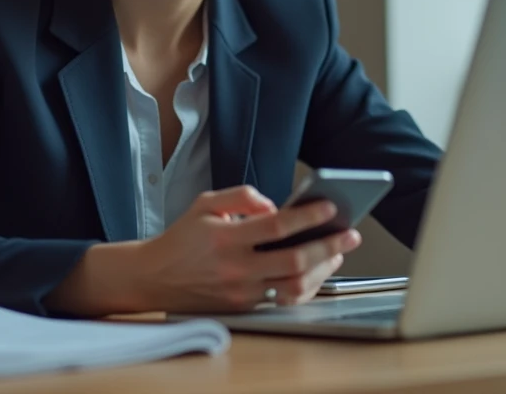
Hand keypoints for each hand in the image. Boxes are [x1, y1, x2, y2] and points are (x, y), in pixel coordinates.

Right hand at [137, 185, 362, 312]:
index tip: (330, 206)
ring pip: (294, 286)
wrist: (155, 278)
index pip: (277, 226)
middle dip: (329, 246)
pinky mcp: (244, 308)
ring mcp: (241, 292)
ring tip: (337, 254)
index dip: (307, 216)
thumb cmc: (183, 238)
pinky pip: (283, 299)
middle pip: (294, 260)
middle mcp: (236, 268)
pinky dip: (305, 285)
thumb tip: (273, 205)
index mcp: (226, 238)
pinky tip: (316, 271)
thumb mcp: (206, 204)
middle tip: (350, 234)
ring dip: (323, 270)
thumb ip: (241, 196)